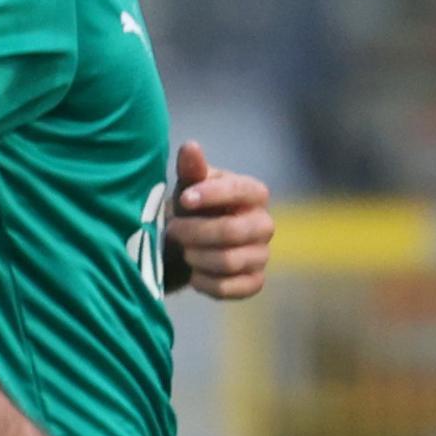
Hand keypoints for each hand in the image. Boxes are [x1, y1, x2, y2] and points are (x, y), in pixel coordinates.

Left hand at [165, 141, 272, 300]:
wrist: (186, 245)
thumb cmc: (190, 209)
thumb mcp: (187, 187)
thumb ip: (191, 170)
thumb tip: (190, 146)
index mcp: (252, 194)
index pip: (242, 191)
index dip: (213, 194)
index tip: (184, 199)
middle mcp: (263, 224)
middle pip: (234, 231)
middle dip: (195, 232)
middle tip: (172, 229)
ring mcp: (261, 255)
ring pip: (229, 261)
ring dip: (196, 257)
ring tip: (182, 250)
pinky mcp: (253, 282)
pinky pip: (230, 288)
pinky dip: (205, 282)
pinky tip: (193, 274)